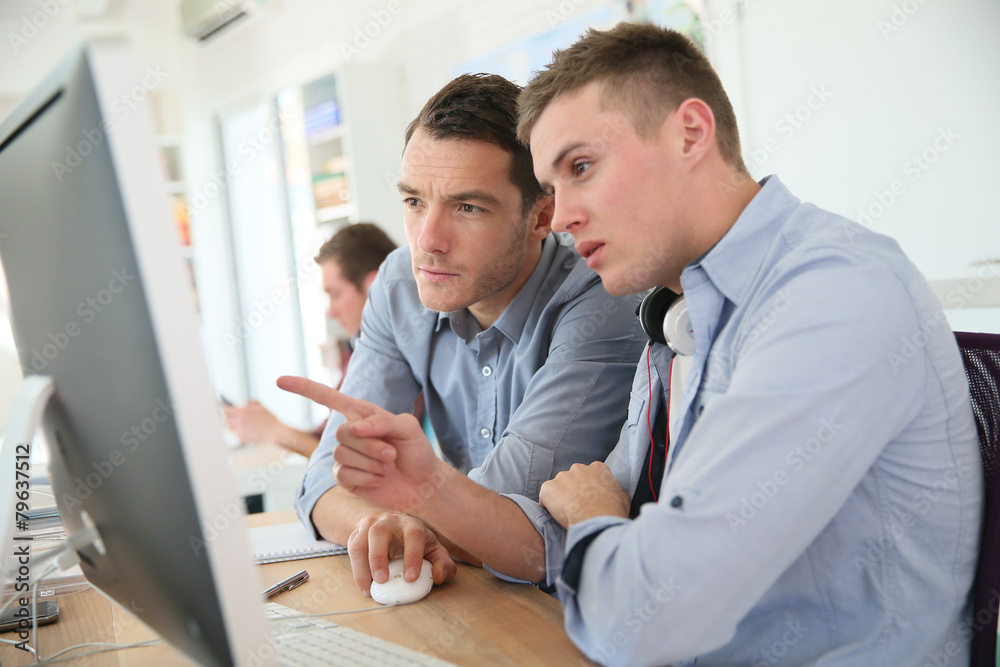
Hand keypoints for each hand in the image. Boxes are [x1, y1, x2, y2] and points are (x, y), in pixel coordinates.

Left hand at [222, 400, 283, 442]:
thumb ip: (249, 402)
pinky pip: (236, 434)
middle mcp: (240, 421)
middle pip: (226, 419)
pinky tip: (244, 429)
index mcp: (243, 411)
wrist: (275, 431)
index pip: (226, 410)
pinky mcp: (243, 438)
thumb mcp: (259, 405)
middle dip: (228, 417)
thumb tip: (242, 403)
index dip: (224, 409)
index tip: (223, 408)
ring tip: (237, 423)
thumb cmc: (270, 419)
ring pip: (230, 428)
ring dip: (231, 424)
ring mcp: (241, 430)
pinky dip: (238, 432)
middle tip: (230, 416)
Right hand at [277, 376, 451, 512]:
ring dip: (371, 462)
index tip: (280, 380)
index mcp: (361, 414)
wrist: (421, 485)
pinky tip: (379, 479)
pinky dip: (366, 477)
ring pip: (341, 455)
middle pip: (340, 433)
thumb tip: (356, 427)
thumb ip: (383, 421)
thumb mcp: (408, 428)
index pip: (328, 398)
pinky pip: (342, 475)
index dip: (304, 388)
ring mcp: (345, 456)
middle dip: (371, 445)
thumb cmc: (416, 451)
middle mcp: (350, 433)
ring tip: (389, 466)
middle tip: (392, 454)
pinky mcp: (345, 478)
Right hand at [347, 512, 456, 596]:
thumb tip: (438, 576)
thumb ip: (444, 565)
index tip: (410, 578)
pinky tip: (364, 585)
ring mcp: (370, 526)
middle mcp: (389, 521)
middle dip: (379, 558)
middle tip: (383, 580)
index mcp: (412, 524)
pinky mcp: (357, 535)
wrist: (391, 528)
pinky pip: (352, 551)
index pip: (414, 535)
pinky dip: (356, 570)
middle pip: (379, 533)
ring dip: (363, 566)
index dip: (412, 555)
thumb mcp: (434, 552)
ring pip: (361, 542)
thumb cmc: (416, 544)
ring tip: (370, 587)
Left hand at [539, 462, 629, 528]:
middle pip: (573, 478)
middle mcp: (579, 468)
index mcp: (598, 468)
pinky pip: (545, 495)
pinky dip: (547, 503)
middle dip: (573, 490)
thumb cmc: (612, 511)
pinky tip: (553, 514)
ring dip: (560, 497)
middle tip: (577, 506)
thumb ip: (619, 494)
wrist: (597, 518)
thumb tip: (622, 495)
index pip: (591, 473)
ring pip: (558, 486)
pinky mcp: (549, 487)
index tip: (590, 497)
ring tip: (566, 512)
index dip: (589, 487)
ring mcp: (563, 476)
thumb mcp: (623, 500)